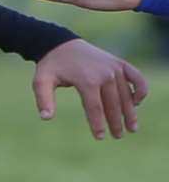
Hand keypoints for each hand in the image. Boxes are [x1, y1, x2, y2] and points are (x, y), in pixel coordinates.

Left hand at [31, 38, 147, 138]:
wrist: (60, 44)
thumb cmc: (51, 66)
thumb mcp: (41, 82)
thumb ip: (44, 100)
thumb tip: (46, 118)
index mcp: (87, 81)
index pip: (95, 108)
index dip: (98, 124)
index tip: (100, 137)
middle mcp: (105, 74)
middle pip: (113, 104)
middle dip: (116, 122)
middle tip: (118, 136)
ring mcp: (114, 68)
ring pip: (126, 94)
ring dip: (131, 111)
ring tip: (132, 127)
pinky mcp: (119, 63)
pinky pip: (136, 77)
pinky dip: (141, 88)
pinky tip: (138, 102)